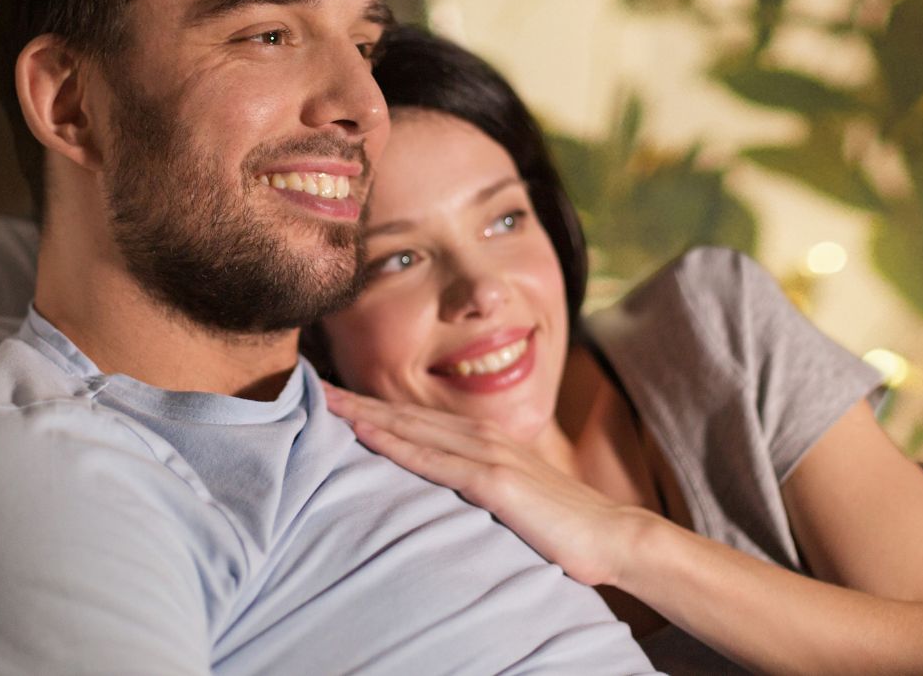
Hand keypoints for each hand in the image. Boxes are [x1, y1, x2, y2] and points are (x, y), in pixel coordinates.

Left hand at [322, 383, 651, 585]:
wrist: (611, 533)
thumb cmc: (561, 520)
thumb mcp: (510, 492)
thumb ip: (476, 480)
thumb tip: (441, 484)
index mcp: (482, 438)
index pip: (415, 417)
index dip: (371, 405)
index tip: (331, 398)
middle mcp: (480, 435)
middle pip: (404, 413)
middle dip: (356, 401)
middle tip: (310, 390)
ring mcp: (487, 455)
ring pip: (412, 427)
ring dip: (366, 414)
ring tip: (324, 404)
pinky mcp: (495, 481)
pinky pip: (435, 460)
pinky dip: (397, 444)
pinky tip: (367, 435)